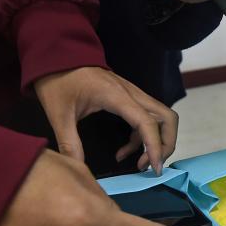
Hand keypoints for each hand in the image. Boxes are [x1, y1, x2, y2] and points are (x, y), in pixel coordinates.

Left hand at [34, 67, 178, 174]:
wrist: (58, 57)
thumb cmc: (58, 82)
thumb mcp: (59, 114)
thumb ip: (70, 143)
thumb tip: (77, 169)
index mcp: (117, 97)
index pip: (148, 123)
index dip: (155, 147)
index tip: (154, 168)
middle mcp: (132, 94)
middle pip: (168, 118)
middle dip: (167, 144)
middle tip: (153, 166)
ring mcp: (133, 94)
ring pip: (162, 117)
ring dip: (158, 141)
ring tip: (141, 163)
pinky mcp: (129, 97)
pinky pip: (147, 118)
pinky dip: (143, 137)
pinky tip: (124, 152)